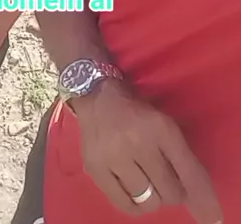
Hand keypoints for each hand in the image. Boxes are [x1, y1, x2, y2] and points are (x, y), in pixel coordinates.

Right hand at [74, 82, 222, 223]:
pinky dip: (134, 204)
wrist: (95, 95)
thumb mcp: (164, 124)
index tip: (211, 215)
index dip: (201, 195)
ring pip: (148, 201)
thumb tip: (196, 197)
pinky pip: (124, 204)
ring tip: (147, 183)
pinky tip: (133, 191)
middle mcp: (137, 141)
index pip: (187, 170)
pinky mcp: (95, 168)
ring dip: (153, 197)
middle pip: (170, 191)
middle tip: (164, 180)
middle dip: (172, 191)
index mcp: (160, 127)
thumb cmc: (136, 111)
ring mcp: (114, 156)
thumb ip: (181, 156)